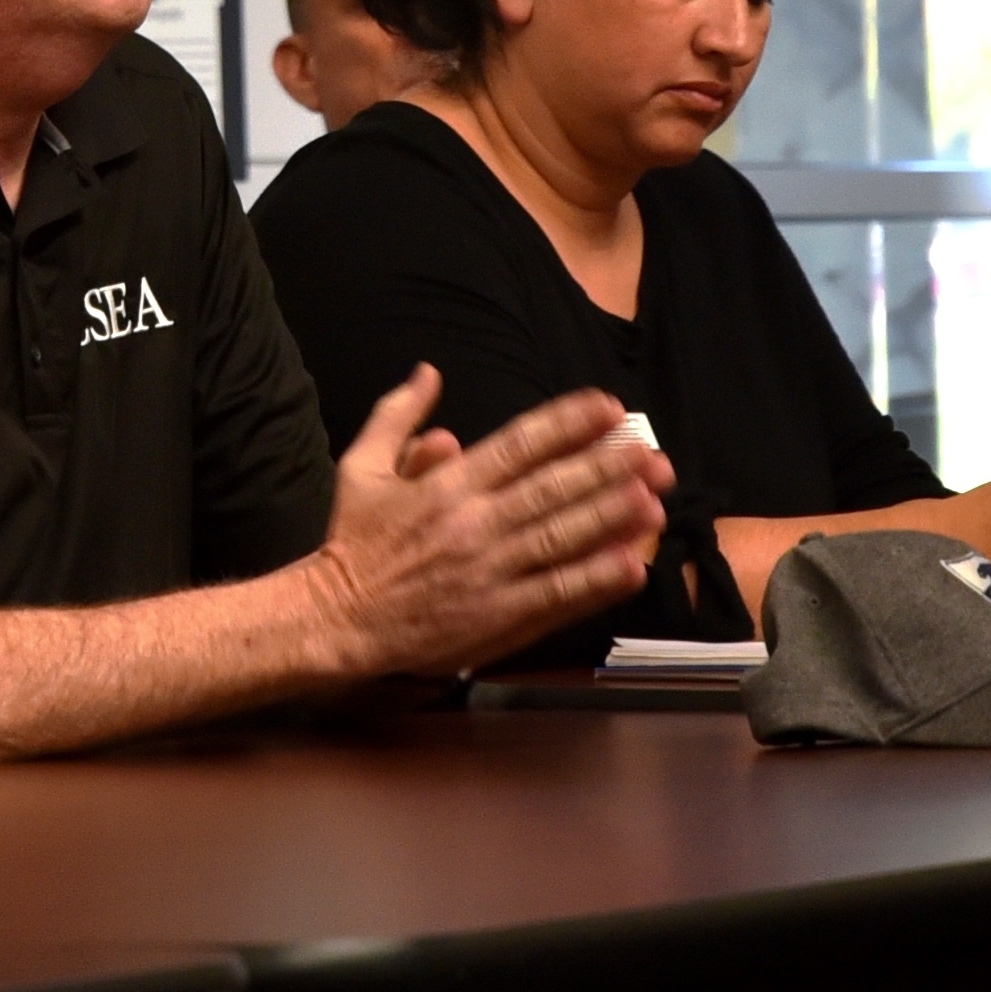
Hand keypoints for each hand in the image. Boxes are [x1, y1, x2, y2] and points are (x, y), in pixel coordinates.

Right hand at [308, 366, 669, 676]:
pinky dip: (594, 581)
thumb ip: (397, 416)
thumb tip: (429, 372)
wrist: (336, 619)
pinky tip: (631, 566)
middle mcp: (474, 522)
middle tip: (651, 451)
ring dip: (611, 517)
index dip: (568, 423)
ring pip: (562, 538)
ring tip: (654, 499)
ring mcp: (489, 572)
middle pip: (553, 488)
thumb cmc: (352, 541)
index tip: (609, 407)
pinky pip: (555, 595)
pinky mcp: (497, 617)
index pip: (520, 443)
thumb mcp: (360, 465)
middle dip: (607, 467)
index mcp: (447, 484)